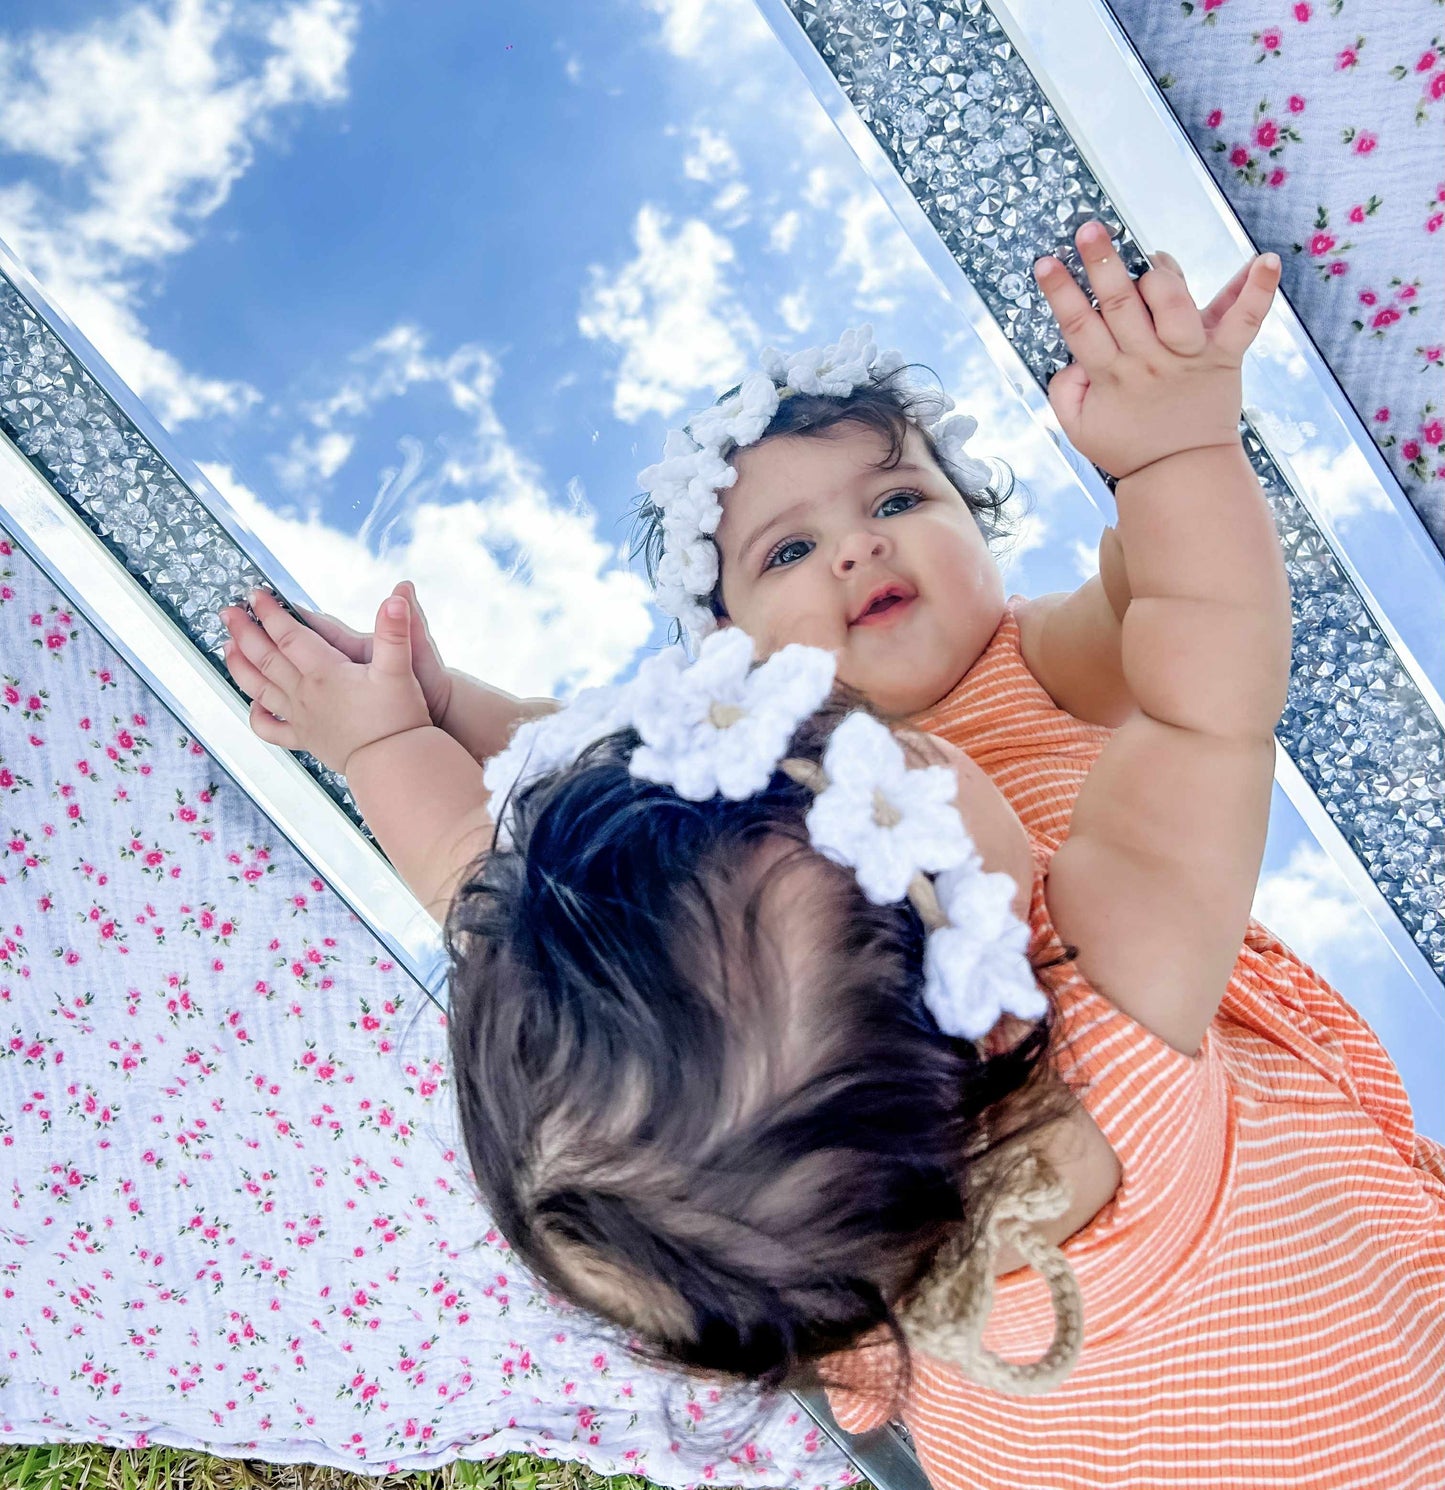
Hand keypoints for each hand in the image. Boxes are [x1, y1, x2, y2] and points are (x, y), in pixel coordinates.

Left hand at [219, 588, 431, 775]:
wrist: (393, 765)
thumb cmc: (397, 719)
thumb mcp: (400, 670)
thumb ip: (395, 632)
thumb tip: (396, 598)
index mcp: (324, 673)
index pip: (288, 635)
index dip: (270, 612)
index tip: (255, 594)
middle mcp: (305, 694)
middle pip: (265, 658)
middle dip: (244, 632)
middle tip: (228, 613)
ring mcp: (301, 718)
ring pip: (259, 688)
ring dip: (240, 666)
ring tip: (227, 647)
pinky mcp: (306, 739)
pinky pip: (271, 729)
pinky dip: (257, 716)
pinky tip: (253, 705)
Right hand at [1033, 220, 1280, 479]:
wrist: (1183, 473)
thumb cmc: (1127, 446)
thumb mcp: (1079, 428)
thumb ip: (1066, 389)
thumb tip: (1072, 355)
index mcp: (1111, 375)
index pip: (1079, 325)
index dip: (1061, 292)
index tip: (1046, 262)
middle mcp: (1148, 361)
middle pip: (1121, 305)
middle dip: (1103, 263)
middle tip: (1090, 228)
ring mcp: (1188, 357)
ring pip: (1173, 306)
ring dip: (1161, 275)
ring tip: (1151, 259)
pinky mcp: (1224, 357)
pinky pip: (1244, 321)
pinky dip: (1257, 290)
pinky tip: (1266, 260)